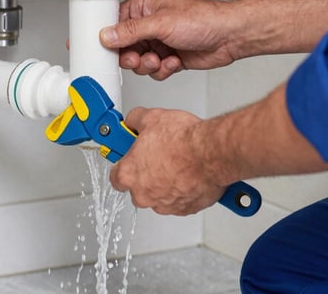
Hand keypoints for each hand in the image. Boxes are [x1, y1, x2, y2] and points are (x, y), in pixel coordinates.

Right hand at [99, 0, 239, 79]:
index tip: (104, 47)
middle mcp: (150, 24)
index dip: (110, 37)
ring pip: (139, 61)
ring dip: (148, 65)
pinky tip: (174, 62)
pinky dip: (162, 70)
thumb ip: (131, 31)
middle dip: (131, 56)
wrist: (229, 36)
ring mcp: (160, 42)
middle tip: (137, 58)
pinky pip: (154, 70)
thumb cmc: (202, 19)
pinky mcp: (169, 57)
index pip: (116, 22)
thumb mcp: (161, 23)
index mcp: (145, 7)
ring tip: (160, 60)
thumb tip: (107, 35)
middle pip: (125, 46)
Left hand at [109, 107, 226, 215]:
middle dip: (147, 174)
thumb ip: (135, 120)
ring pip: (160, 196)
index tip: (130, 157)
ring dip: (166, 183)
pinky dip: (184, 190)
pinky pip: (181, 201)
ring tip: (178, 163)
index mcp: (129, 174)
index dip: (125, 164)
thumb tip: (134, 121)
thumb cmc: (183, 140)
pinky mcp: (186, 209)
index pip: (116, 176)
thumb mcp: (152, 118)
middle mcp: (144, 195)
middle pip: (139, 188)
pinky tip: (190, 173)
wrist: (211, 153)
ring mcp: (165, 205)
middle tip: (159, 156)